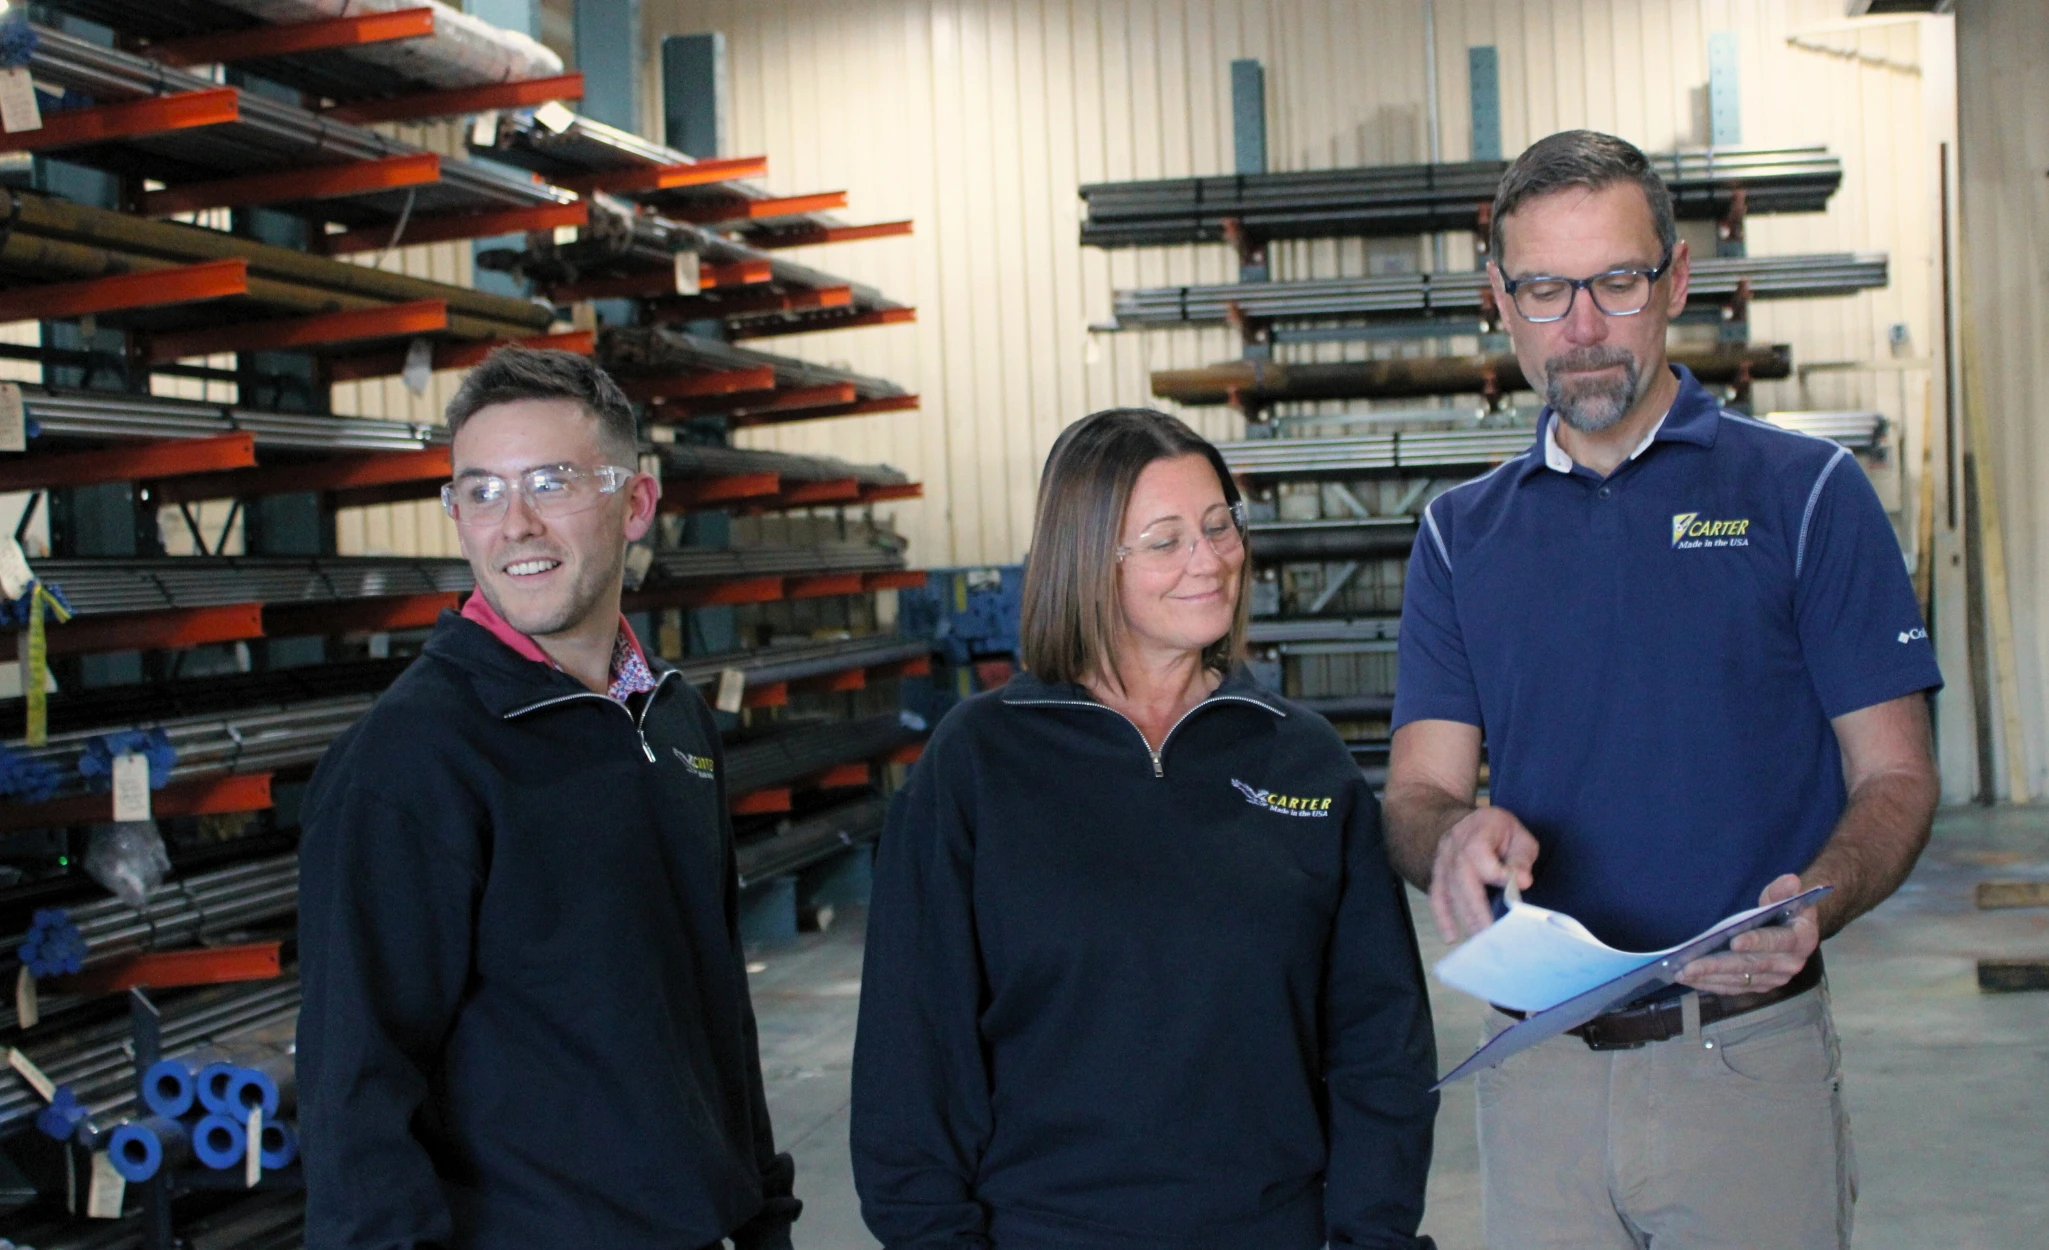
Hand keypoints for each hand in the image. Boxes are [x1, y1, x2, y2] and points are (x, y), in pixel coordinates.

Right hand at [1428, 806, 1539, 942]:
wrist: (1467, 822)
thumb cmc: (1499, 832)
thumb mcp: (1519, 836)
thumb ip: (1521, 858)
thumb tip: (1521, 882)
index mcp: (1478, 829)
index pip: (1478, 852)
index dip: (1495, 871)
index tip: (1515, 885)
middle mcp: (1454, 844)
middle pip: (1461, 877)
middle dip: (1476, 907)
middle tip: (1491, 932)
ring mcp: (1442, 860)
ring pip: (1449, 890)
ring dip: (1463, 916)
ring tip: (1479, 939)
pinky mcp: (1438, 875)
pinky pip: (1436, 897)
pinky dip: (1442, 917)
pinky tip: (1451, 937)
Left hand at [1677, 874, 1818, 995]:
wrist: (1795, 930)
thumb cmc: (1784, 908)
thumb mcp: (1785, 894)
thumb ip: (1783, 889)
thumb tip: (1791, 880)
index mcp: (1801, 940)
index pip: (1777, 941)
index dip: (1756, 942)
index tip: (1734, 942)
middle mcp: (1790, 964)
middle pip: (1750, 965)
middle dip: (1718, 966)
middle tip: (1689, 966)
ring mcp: (1774, 978)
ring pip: (1739, 979)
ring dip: (1709, 977)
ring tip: (1682, 973)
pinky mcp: (1759, 986)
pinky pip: (1734, 987)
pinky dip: (1711, 985)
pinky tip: (1690, 980)